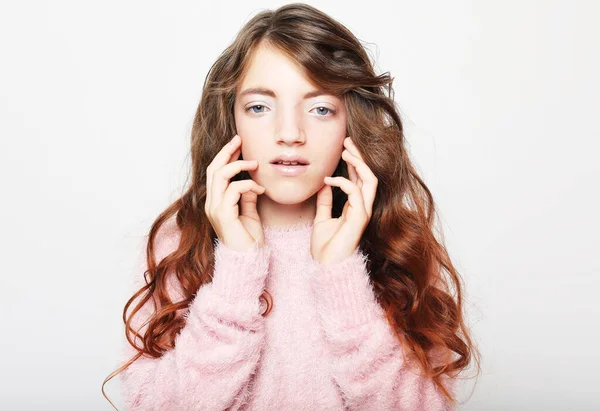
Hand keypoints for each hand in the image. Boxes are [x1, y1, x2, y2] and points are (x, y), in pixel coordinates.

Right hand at [204, 134, 266, 250]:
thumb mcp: (249, 214)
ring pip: (219, 176)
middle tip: (240, 140)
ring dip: (238, 166)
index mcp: (215, 202)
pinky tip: (260, 189)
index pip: (215, 173)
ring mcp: (215, 210)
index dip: (225, 156)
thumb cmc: (248, 240)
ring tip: (255, 164)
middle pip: (213, 169)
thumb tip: (252, 183)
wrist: (248, 261)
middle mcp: (211, 204)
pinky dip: (248, 185)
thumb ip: (247, 198)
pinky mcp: (223, 216)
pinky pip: (233, 191)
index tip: (238, 143)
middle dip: (226, 152)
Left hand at [311, 136, 377, 263]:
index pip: (359, 179)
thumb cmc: (325, 248)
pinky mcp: (359, 219)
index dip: (354, 162)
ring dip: (358, 164)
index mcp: (355, 207)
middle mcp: (362, 208)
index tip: (344, 146)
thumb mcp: (322, 219)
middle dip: (360, 156)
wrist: (326, 268)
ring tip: (346, 151)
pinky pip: (355, 193)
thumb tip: (323, 183)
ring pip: (369, 181)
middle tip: (348, 141)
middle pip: (368, 175)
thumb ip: (325, 202)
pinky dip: (343, 182)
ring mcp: (363, 213)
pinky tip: (329, 179)